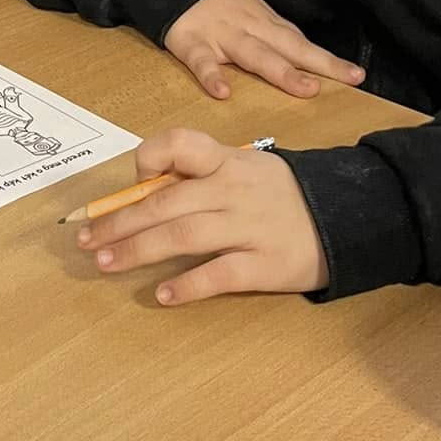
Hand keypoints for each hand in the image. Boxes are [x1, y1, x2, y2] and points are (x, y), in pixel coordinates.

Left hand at [77, 128, 328, 301]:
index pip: (182, 144)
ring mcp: (250, 227)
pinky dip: (188, 286)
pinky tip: (163, 296)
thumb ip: (204, 177)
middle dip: (119, 221)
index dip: (149, 159)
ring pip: (182, 235)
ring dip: (138, 250)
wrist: (354, 217)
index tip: (131, 182)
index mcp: (229, 162)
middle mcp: (235, 190)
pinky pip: (219, 275)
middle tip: (86, 240)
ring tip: (106, 264)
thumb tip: (144, 192)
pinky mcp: (266, 264)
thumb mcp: (250, 170)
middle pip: (166, 202)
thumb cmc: (288, 196)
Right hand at [163, 0, 363, 99]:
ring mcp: (221, 36)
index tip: (356, 75)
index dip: (328, 60)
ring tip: (305, 88)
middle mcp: (249, 29)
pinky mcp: (191, 43)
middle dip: (318, 64)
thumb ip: (272, 35)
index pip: (301, 43)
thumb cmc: (214, 0)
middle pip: (289, 48)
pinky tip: (223, 93)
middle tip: (348, 79)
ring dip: (281, 71)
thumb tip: (302, 57)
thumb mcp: (250, 11)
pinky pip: (202, 62)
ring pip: (255, 54)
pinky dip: (211, 76)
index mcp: (264, 23)